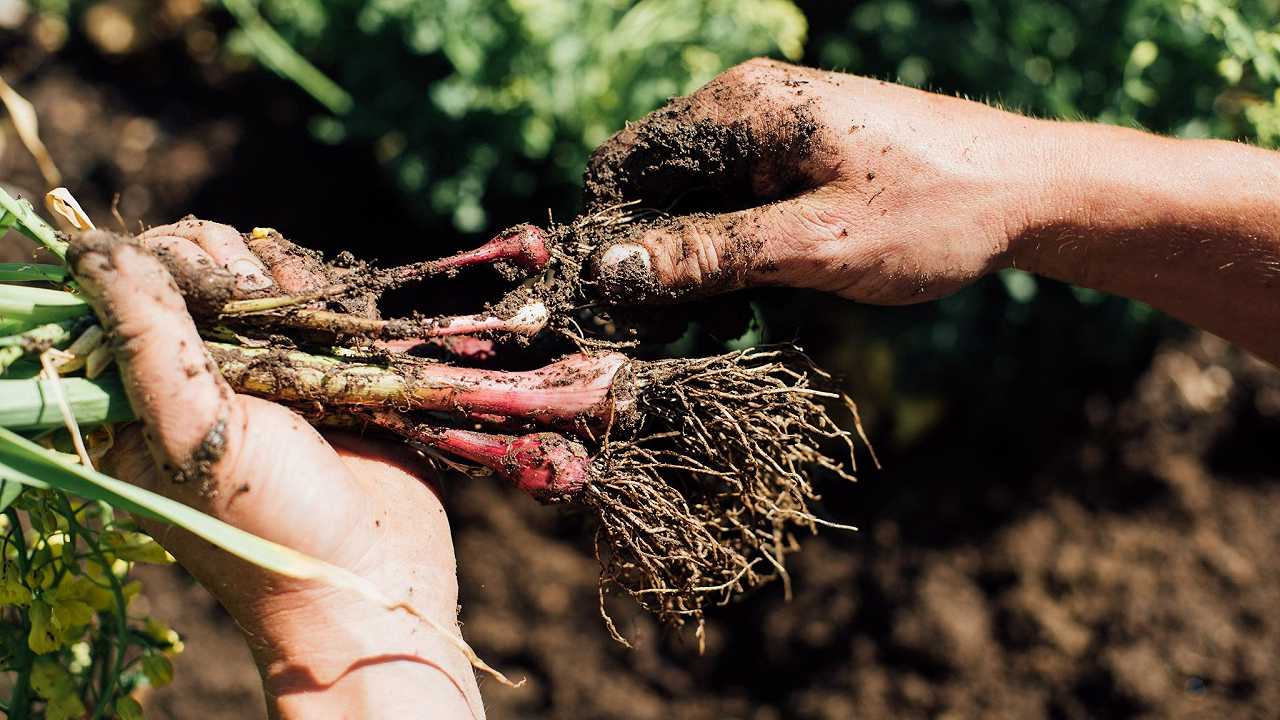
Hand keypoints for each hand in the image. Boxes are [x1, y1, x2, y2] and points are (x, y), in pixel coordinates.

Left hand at [68, 221, 481, 718]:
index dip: (163, 265)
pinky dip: (326, 298)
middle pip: (196, 261)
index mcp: (132, 395)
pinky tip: (338, 331)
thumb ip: (143, 334)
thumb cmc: (269, 520)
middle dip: (233, 278)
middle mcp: (192, 373)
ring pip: (259, 269)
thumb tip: (87, 243)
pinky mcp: (321, 365)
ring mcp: (262, 365)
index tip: (205, 299)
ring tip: (308, 347)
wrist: (374, 577)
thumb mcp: (191, 431)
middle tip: (264, 339)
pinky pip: (314, 294)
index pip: (126, 280)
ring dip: (286, 288)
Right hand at [586, 57, 1049, 304]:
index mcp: (739, 108)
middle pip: (656, 187)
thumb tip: (609, 271)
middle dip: (660, 263)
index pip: (624, 166)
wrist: (1032, 191)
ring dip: (700, 266)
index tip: (630, 306)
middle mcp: (746, 105)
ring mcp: (775, 127)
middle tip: (691, 329)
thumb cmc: (932, 212)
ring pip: (697, 202)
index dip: (613, 238)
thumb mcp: (814, 245)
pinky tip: (762, 297)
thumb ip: (709, 255)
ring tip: (734, 320)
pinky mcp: (800, 153)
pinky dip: (737, 252)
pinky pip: (738, 202)